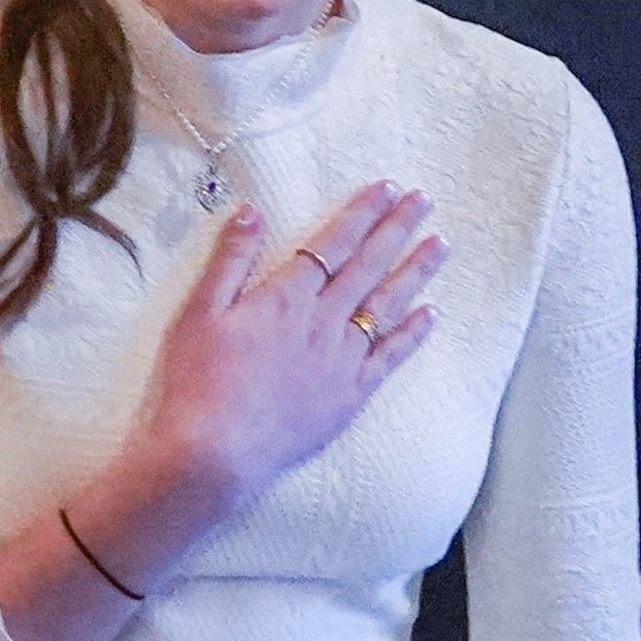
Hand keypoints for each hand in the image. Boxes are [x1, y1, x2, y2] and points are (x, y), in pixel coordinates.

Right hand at [136, 182, 449, 511]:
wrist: (217, 452)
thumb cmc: (199, 382)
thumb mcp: (201, 312)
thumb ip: (231, 259)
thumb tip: (252, 211)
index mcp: (286, 298)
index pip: (333, 243)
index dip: (361, 213)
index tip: (385, 188)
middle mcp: (322, 322)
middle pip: (368, 266)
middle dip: (397, 228)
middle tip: (424, 199)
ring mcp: (341, 360)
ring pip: (387, 306)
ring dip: (415, 272)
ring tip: (441, 244)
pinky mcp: (349, 397)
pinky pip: (389, 357)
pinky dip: (412, 334)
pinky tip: (430, 314)